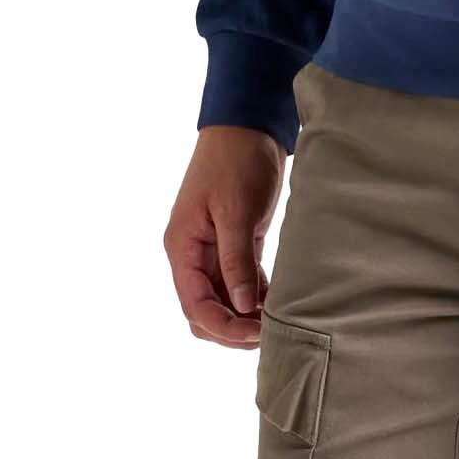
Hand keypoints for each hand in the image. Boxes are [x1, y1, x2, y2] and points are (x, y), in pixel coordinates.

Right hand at [164, 125, 286, 346]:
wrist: (248, 124)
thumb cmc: (237, 161)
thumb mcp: (236, 210)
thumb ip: (236, 260)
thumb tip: (241, 308)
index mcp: (182, 247)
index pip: (195, 304)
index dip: (222, 325)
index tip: (253, 333)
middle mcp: (193, 254)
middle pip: (204, 310)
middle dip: (231, 328)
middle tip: (267, 333)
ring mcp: (213, 249)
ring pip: (223, 299)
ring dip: (244, 315)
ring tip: (275, 322)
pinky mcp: (235, 241)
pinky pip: (239, 281)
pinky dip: (253, 296)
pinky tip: (274, 303)